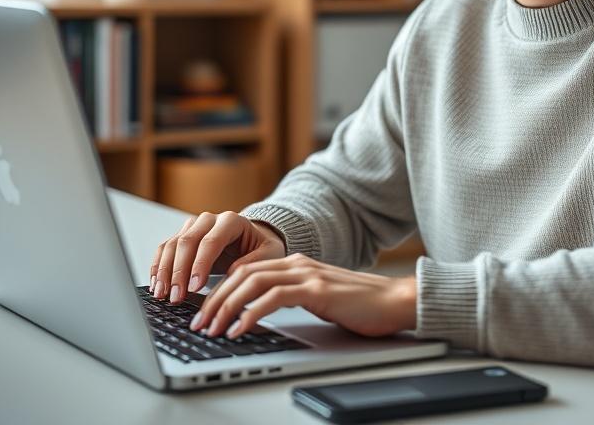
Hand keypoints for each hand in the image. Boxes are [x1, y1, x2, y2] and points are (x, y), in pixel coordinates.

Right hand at [149, 211, 285, 302]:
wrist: (255, 240)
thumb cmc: (262, 248)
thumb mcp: (268, 256)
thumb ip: (251, 264)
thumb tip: (230, 277)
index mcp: (231, 221)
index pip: (211, 241)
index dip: (201, 264)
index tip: (195, 287)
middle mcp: (209, 220)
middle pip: (187, 242)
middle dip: (179, 272)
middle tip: (176, 296)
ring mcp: (193, 227)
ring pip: (172, 245)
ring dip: (164, 271)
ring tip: (162, 295)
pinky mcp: (183, 237)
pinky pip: (165, 249)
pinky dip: (158, 267)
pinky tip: (157, 285)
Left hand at [187, 253, 417, 339]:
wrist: (395, 301)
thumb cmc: (360, 305)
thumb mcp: (317, 297)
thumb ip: (291, 297)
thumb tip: (258, 314)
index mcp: (295, 263)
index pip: (245, 271)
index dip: (219, 290)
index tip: (203, 312)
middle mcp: (297, 263)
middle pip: (241, 275)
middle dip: (214, 299)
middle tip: (198, 323)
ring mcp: (307, 274)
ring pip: (252, 283)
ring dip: (226, 306)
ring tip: (212, 328)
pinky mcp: (317, 289)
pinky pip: (273, 298)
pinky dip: (251, 313)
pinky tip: (239, 329)